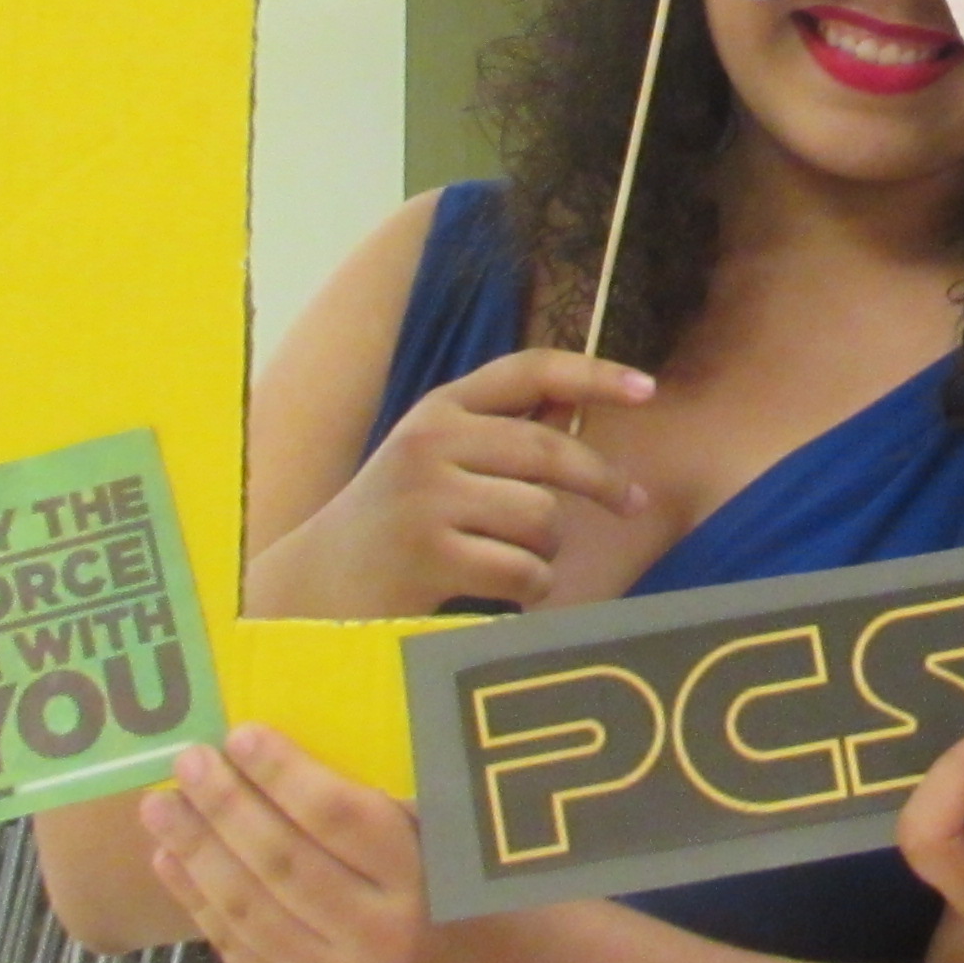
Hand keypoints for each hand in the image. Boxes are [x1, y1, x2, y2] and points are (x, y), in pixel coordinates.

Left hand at [140, 725, 454, 962]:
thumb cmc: (454, 889)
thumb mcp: (441, 842)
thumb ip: (375, 808)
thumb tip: (274, 752)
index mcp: (420, 882)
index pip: (339, 819)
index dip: (284, 774)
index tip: (240, 734)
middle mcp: (377, 936)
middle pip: (283, 862)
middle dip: (226, 806)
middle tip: (188, 760)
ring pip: (249, 909)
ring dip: (196, 852)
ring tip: (160, 806)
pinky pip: (239, 950)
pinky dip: (199, 901)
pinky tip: (170, 860)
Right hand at [243, 349, 655, 618]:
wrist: (315, 587)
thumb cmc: (392, 523)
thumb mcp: (435, 460)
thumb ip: (497, 433)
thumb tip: (575, 405)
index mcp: (439, 410)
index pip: (528, 371)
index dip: (593, 375)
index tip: (648, 389)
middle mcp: (430, 441)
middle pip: (549, 450)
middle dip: (600, 479)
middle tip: (629, 502)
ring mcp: (427, 497)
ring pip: (541, 515)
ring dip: (547, 549)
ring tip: (516, 560)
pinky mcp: (430, 554)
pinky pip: (524, 569)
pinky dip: (529, 587)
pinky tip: (501, 591)